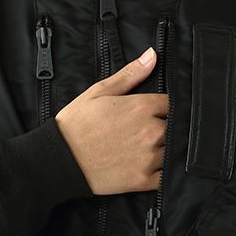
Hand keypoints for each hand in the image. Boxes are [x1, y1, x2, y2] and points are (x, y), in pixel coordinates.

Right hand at [55, 47, 168, 195]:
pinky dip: (165, 171)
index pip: (172, 103)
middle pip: (176, 126)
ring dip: (167, 148)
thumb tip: (152, 55)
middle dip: (167, 126)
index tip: (158, 110)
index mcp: (142, 107)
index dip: (166, 106)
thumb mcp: (99, 91)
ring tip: (150, 147)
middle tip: (149, 130)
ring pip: (174, 150)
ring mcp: (149, 157)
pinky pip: (167, 176)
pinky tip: (153, 166)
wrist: (59, 159)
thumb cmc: (77, 124)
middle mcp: (151, 131)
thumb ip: (130, 74)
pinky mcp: (144, 180)